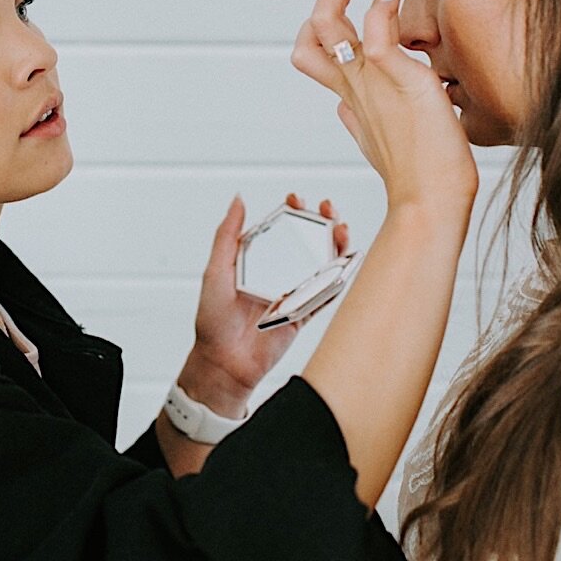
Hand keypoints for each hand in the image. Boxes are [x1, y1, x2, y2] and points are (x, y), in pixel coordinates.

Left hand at [181, 192, 348, 411]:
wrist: (224, 361)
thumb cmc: (213, 319)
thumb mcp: (216, 270)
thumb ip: (227, 235)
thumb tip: (238, 199)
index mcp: (259, 261)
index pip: (282, 229)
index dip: (293, 211)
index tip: (296, 199)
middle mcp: (280, 274)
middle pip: (309, 242)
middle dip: (322, 222)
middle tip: (327, 208)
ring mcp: (295, 294)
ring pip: (324, 264)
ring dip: (336, 244)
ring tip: (341, 228)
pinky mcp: (305, 315)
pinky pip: (328, 294)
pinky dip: (340, 278)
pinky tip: (347, 261)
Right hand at [291, 0, 477, 215]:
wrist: (431, 203)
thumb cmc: (420, 179)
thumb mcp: (382, 144)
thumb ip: (360, 121)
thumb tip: (344, 111)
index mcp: (352, 97)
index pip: (315, 53)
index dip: (324, 23)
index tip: (359, 5)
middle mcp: (352, 85)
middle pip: (312, 30)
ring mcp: (368, 79)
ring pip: (327, 20)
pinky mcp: (394, 75)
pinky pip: (377, 21)